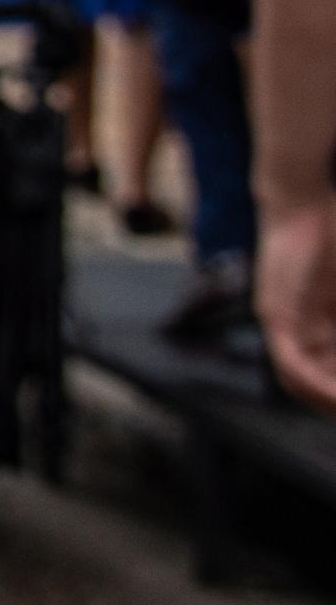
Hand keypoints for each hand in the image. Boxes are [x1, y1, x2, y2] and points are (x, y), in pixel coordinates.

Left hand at [257, 196, 335, 412]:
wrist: (303, 201)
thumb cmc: (334, 238)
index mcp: (319, 325)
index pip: (328, 374)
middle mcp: (297, 330)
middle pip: (312, 385)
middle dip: (334, 403)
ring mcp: (282, 323)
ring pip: (298, 381)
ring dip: (326, 401)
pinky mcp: (274, 313)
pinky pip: (288, 360)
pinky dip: (311, 381)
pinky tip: (333, 394)